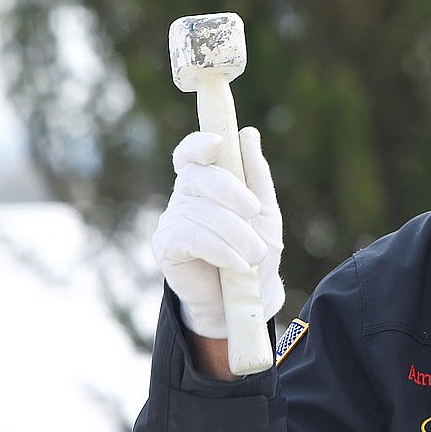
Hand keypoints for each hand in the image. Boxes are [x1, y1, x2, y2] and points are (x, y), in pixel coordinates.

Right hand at [152, 127, 283, 338]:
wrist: (247, 299)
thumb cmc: (255, 250)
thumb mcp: (264, 211)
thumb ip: (256, 173)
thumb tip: (247, 133)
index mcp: (207, 181)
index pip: (192, 152)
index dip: (199, 143)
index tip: (218, 143)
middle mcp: (184, 196)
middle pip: (197, 176)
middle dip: (230, 191)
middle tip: (256, 212)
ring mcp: (172, 220)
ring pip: (199, 210)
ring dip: (234, 232)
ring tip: (256, 255)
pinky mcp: (165, 247)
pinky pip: (190, 237)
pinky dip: (220, 249)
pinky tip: (238, 264)